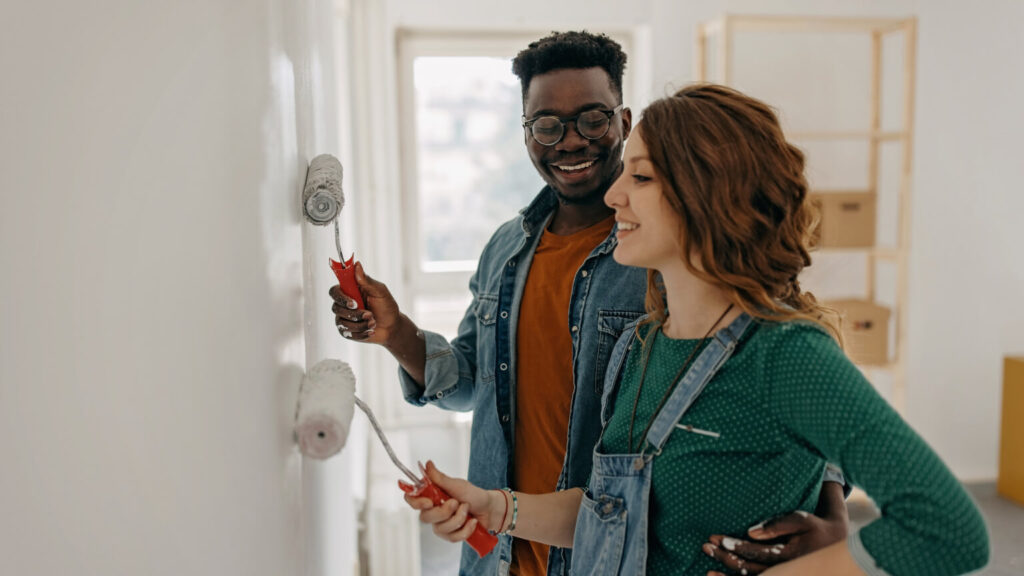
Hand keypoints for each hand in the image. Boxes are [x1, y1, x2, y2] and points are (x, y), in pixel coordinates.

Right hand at [329, 262, 399, 344]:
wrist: (392, 327)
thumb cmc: (386, 306)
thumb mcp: (380, 292)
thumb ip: (367, 281)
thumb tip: (357, 264)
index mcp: (350, 291)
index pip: (334, 291)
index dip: (340, 297)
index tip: (353, 303)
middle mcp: (343, 304)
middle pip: (336, 308)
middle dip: (354, 314)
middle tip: (370, 314)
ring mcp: (343, 318)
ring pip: (342, 323)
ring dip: (360, 324)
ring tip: (373, 322)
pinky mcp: (346, 331)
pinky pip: (347, 333)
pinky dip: (361, 333)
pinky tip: (371, 330)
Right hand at [402, 461, 502, 541]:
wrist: (489, 509)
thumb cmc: (473, 495)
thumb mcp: (457, 484)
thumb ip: (439, 478)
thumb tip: (427, 464)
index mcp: (431, 496)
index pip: (412, 500)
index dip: (415, 502)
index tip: (429, 502)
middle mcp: (432, 512)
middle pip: (425, 517)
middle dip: (444, 511)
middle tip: (457, 502)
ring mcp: (440, 525)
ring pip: (440, 528)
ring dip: (459, 518)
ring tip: (467, 509)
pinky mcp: (450, 536)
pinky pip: (452, 537)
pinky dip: (466, 529)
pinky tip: (472, 522)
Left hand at [703, 509, 848, 575]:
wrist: (835, 545)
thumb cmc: (814, 528)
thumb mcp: (801, 520)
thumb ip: (777, 525)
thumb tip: (751, 531)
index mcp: (787, 556)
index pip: (755, 552)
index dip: (734, 545)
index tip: (716, 538)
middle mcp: (784, 571)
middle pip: (748, 569)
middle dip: (725, 558)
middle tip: (706, 546)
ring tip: (707, 572)